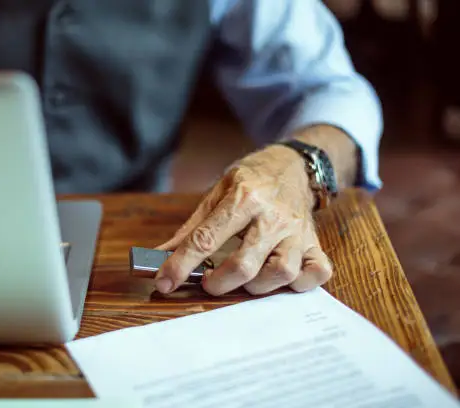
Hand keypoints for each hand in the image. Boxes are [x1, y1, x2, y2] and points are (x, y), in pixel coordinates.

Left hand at [155, 144, 332, 295]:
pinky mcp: (314, 243)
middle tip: (209, 282)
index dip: (181, 265)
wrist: (294, 164)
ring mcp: (297, 232)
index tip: (165, 282)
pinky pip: (317, 273)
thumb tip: (161, 256)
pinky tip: (280, 279)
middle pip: (245, 265)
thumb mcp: (217, 191)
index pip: (206, 239)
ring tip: (245, 280)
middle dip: (219, 283)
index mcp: (244, 198)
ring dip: (257, 286)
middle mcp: (273, 216)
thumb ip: (191, 228)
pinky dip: (300, 284)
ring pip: (282, 273)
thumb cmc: (252, 180)